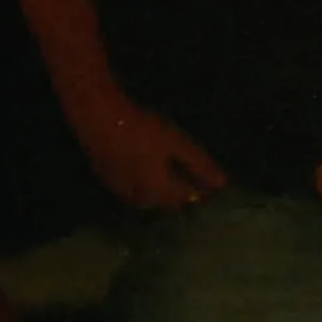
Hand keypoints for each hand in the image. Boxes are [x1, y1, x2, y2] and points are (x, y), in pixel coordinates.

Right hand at [78, 93, 227, 209]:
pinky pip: (127, 190)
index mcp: (157, 189)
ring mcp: (118, 187)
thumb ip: (199, 164)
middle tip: (190, 186)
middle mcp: (138, 195)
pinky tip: (142, 176)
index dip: (198, 192)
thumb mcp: (177, 144)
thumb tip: (221, 183)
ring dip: (157, 195)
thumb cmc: (143, 130)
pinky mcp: (105, 176)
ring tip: (168, 185)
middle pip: (162, 202)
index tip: (209, 188)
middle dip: (177, 197)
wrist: (99, 119)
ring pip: (142, 199)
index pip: (183, 197)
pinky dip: (140, 187)